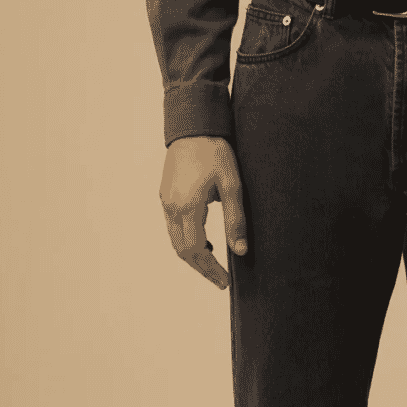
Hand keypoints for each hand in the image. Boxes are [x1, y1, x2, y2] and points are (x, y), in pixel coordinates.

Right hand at [159, 136, 247, 289]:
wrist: (192, 125)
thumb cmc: (214, 151)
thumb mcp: (232, 186)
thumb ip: (235, 220)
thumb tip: (240, 251)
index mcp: (188, 208)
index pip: (197, 251)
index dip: (210, 270)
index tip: (224, 281)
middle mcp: (172, 208)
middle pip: (183, 251)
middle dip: (202, 268)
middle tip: (220, 280)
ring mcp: (166, 202)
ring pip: (176, 241)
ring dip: (194, 256)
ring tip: (214, 265)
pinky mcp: (166, 195)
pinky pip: (173, 228)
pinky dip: (187, 241)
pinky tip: (206, 241)